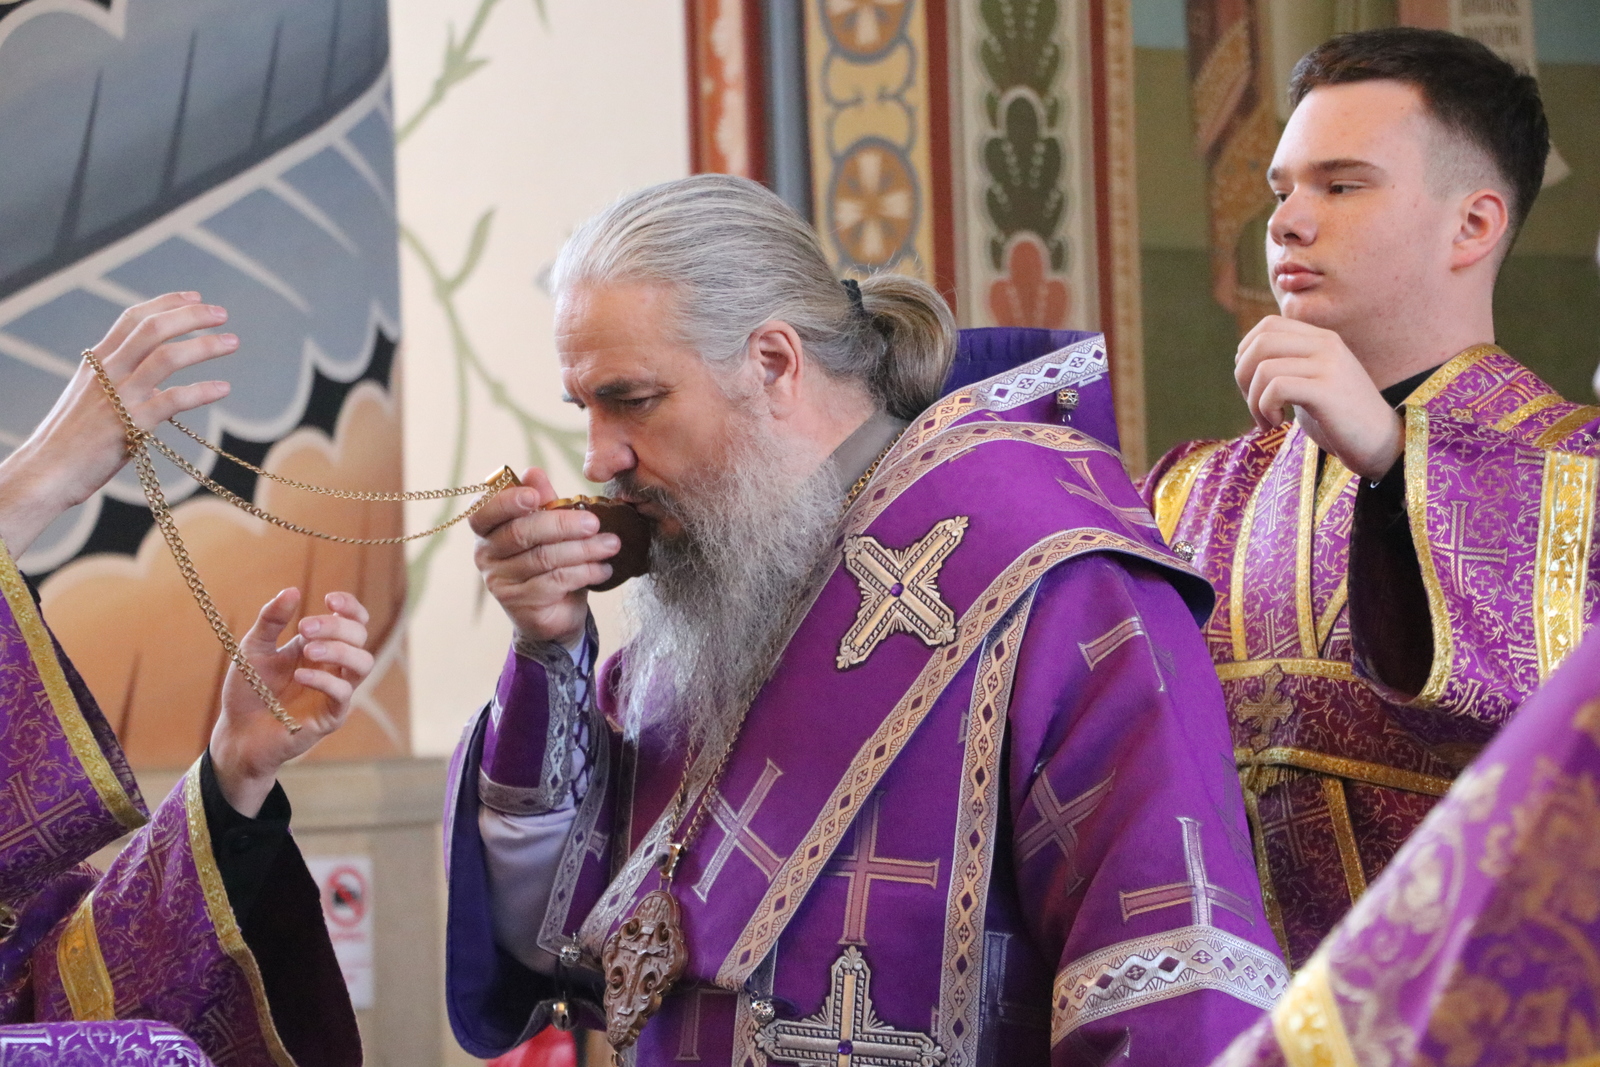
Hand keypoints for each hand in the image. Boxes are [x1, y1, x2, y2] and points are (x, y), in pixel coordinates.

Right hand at [0, 293, 237, 557]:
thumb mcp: (88, 396)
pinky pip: (173, 399)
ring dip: (204, 346)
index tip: (195, 298)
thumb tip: (146, 374)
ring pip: (166, 357)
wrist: (46, 471)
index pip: (133, 318)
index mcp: (97, 361)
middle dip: (191, 316)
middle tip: (223, 314)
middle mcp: (108, 371)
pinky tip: (223, 387)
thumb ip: (115, 379)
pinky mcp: (130, 424)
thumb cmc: (70, 439)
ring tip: (232, 342)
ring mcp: (119, 396)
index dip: (166, 303)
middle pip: (153, 328)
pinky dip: (202, 390)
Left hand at [209, 589, 373, 816]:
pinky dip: (325, 680)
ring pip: (363, 663)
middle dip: (337, 626)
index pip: (354, 621)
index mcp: (319, 646)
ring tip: (308, 650)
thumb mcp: (253, 648)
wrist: (236, 732)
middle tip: (304, 628)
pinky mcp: (331, 716)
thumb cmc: (248, 691)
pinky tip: (301, 676)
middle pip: (360, 636)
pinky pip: (342, 694)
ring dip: (340, 651)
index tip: (330, 598)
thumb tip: (292, 590)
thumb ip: (271, 620)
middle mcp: (333, 667)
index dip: (350, 607)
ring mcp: (335, 691)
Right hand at [470, 467, 619, 648]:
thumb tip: (533, 471)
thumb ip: (542, 501)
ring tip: (610, 545)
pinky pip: (554, 582)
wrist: (556, 609)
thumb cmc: (550, 559)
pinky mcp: (519, 603)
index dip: (507, 501)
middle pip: (521, 533)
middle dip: (562, 525)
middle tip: (594, 523)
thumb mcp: (548, 526)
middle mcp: (486, 554)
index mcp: (487, 528)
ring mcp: (499, 581)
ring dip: (583, 549)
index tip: (535, 496)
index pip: (483, 511)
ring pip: (543, 558)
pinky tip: (603, 568)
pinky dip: (584, 572)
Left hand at [1234, 316, 1403, 480]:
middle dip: (1242, 376)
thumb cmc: (1338, 418)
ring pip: (1264, 368)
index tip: (1251, 383)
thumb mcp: (1310, 381)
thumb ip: (1286, 363)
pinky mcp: (1327, 390)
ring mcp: (1329, 365)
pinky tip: (1277, 423)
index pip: (1268, 325)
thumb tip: (1240, 358)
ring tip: (1267, 420)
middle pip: (1260, 342)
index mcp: (1321, 338)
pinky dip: (1265, 408)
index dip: (1246, 352)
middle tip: (1253, 403)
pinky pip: (1276, 388)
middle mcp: (1326, 344)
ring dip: (1253, 400)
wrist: (1380, 443)